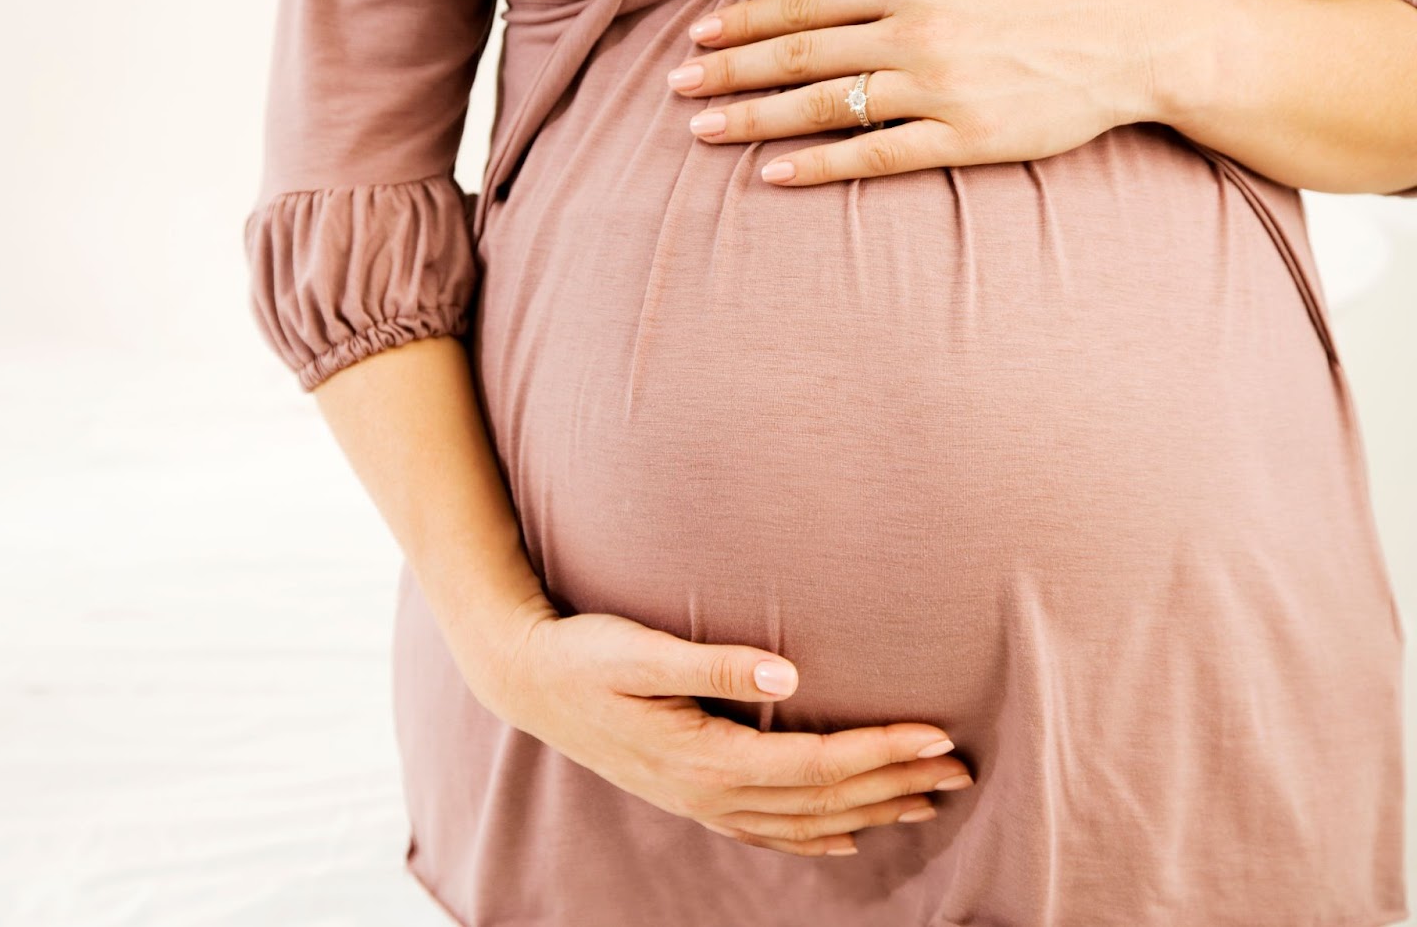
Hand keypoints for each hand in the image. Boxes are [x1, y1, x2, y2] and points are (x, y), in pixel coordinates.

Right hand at [477, 607, 975, 857]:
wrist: (527, 682)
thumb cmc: (584, 656)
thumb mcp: (640, 650)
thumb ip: (714, 663)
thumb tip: (788, 669)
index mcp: (705, 758)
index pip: (816, 765)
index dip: (881, 753)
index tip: (938, 736)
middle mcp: (710, 794)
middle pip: (824, 801)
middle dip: (895, 785)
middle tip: (962, 772)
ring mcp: (701, 803)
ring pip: (804, 824)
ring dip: (870, 813)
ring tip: (928, 802)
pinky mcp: (691, 796)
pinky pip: (768, 833)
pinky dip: (815, 839)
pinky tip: (846, 839)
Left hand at [667, 0, 1168, 185]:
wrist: (1130, 41)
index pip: (805, 4)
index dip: (745, 22)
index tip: (697, 39)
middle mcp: (916, 30)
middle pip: (799, 54)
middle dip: (729, 72)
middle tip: (676, 90)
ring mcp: (938, 88)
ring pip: (824, 105)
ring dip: (755, 118)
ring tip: (703, 131)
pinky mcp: (963, 139)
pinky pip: (874, 155)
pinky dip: (818, 164)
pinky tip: (772, 174)